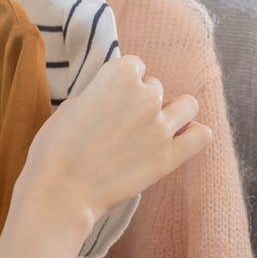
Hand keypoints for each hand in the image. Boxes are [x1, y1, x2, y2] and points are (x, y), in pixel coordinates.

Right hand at [0, 55, 211, 257]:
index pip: (135, 66)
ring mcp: (161, 126)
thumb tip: (112, 98)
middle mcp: (145, 94)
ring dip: (174, 113)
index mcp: (118, 75)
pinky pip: (202, 136)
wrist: (60, 191)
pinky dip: (194, 136)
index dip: (123, 84)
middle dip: (142, 102)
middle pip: (155, 87)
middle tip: (124, 125)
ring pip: (187, 106)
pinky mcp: (170, 157)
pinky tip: (180, 141)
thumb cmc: (54, 149)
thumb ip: (99, 94)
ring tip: (156, 129)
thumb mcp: (70, 106)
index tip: (112, 101)